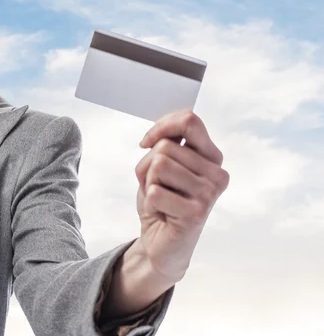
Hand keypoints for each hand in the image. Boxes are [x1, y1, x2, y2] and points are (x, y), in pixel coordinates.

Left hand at [134, 109, 228, 282]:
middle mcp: (217, 173)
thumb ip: (165, 144)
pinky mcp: (196, 213)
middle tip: (158, 187)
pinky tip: (162, 214)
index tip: (146, 142)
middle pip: (164, 147)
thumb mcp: (160, 165)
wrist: (162, 243)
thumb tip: (159, 135)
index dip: (161, 126)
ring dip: (148, 183)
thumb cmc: (162, 200)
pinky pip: (154, 191)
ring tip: (161, 199)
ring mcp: (209, 193)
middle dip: (148, 167)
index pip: (189, 121)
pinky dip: (149, 203)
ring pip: (158, 165)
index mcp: (211, 156)